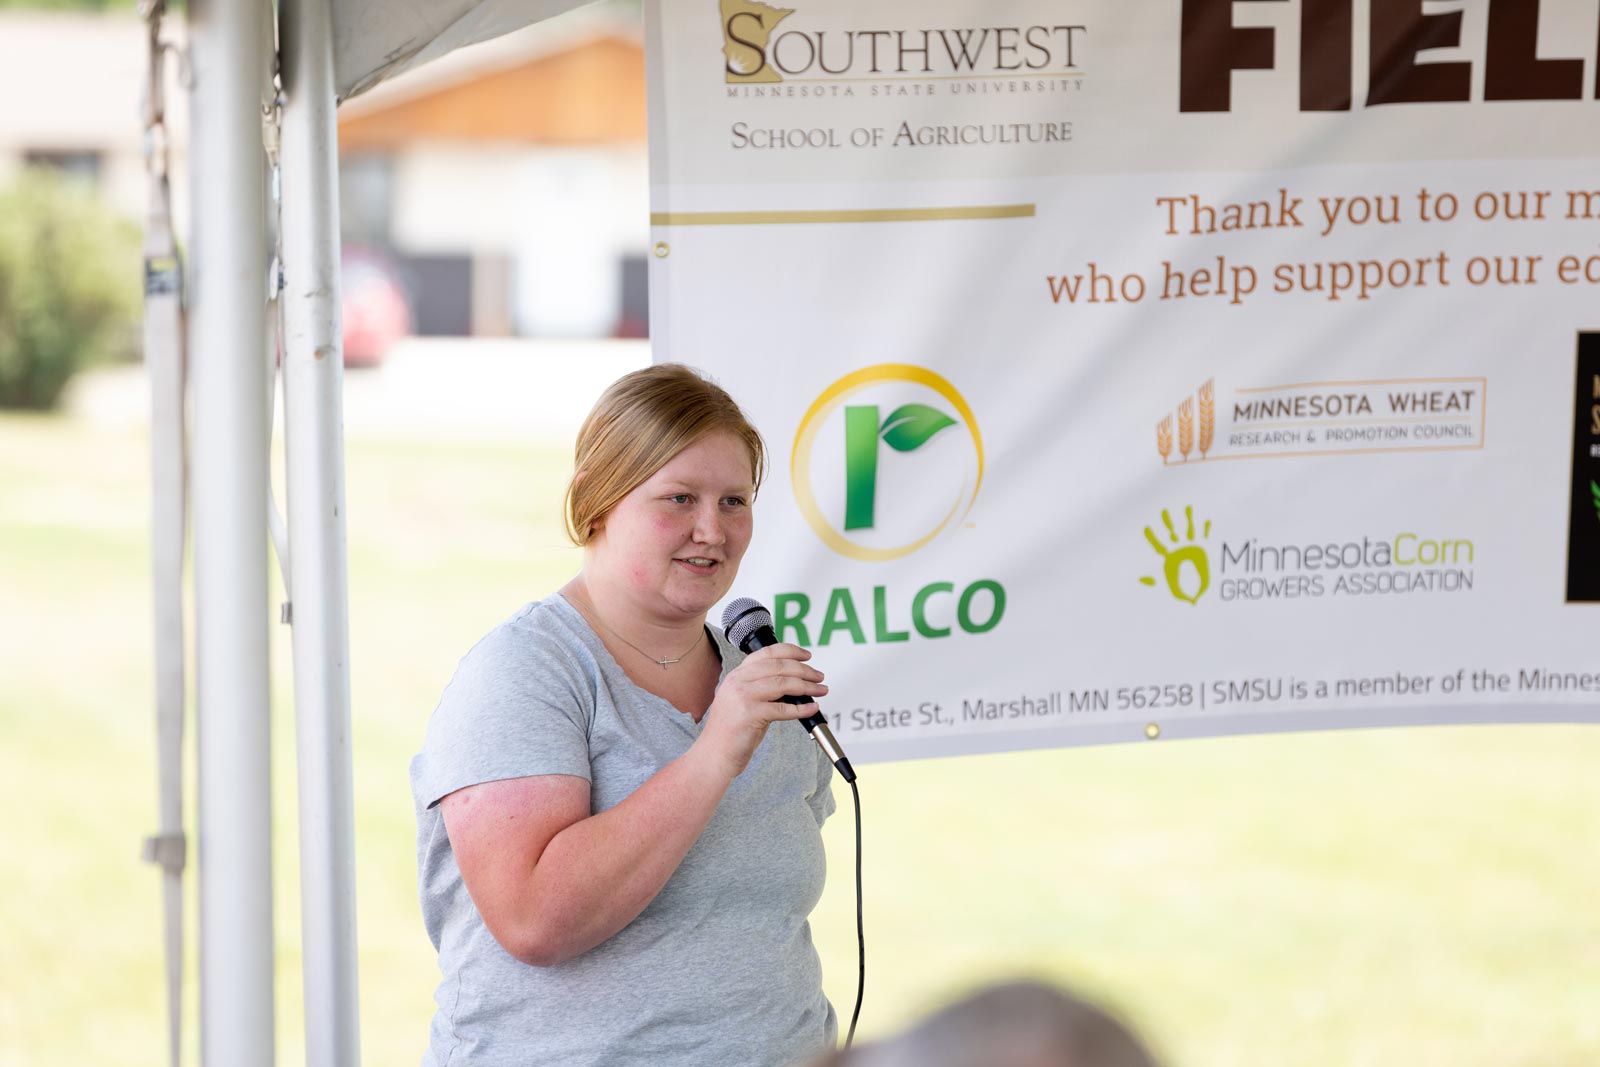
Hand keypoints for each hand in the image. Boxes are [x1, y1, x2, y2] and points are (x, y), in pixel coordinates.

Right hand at [697, 643, 826, 778]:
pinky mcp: (749, 714)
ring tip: (820, 690)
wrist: (714, 755)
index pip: (766, 653)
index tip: (806, 655)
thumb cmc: (731, 732)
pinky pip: (783, 708)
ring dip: (807, 686)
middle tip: (819, 677)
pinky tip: (812, 708)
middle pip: (778, 666)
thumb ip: (764, 689)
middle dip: (804, 670)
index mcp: (737, 675)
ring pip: (783, 684)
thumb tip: (794, 684)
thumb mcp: (744, 701)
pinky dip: (801, 708)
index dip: (790, 651)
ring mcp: (742, 697)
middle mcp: (738, 681)